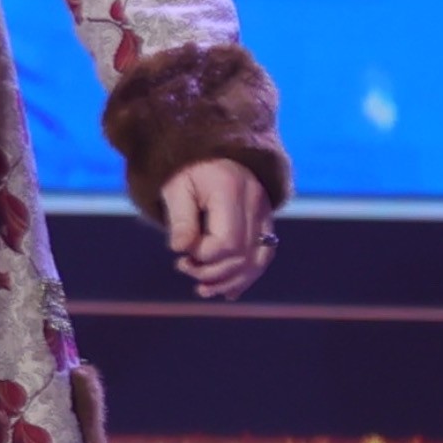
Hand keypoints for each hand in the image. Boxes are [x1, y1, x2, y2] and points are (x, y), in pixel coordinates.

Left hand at [161, 158, 276, 300]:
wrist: (208, 149)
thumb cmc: (185, 169)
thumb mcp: (175, 188)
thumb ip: (180, 220)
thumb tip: (180, 250)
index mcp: (231, 190)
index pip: (227, 241)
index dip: (204, 256)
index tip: (180, 253)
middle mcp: (256, 202)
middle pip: (244, 254)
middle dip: (214, 272)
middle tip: (183, 268)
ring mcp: (266, 212)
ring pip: (258, 259)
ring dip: (231, 281)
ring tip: (202, 290)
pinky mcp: (266, 221)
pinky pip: (263, 255)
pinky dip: (246, 276)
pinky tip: (228, 292)